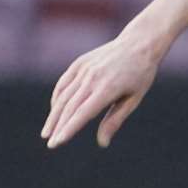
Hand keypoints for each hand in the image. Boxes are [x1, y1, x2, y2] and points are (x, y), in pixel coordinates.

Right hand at [40, 31, 163, 148]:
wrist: (139, 43)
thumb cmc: (141, 74)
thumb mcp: (133, 99)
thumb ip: (115, 120)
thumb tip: (102, 143)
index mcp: (107, 88)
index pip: (82, 113)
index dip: (68, 129)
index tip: (57, 143)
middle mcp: (92, 78)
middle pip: (69, 107)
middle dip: (58, 127)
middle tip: (51, 144)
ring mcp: (84, 69)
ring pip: (63, 96)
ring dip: (54, 115)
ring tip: (47, 132)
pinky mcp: (79, 63)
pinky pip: (63, 83)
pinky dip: (57, 98)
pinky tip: (55, 111)